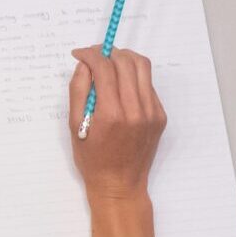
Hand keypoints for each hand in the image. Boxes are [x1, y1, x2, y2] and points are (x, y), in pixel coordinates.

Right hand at [69, 46, 166, 203]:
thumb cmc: (92, 158)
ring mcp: (152, 113)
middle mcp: (137, 110)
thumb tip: (84, 65)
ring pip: (143, 68)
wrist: (120, 184)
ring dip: (124, 59)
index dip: (90, 54)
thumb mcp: (74, 125)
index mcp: (112, 113)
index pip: (104, 68)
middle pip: (127, 62)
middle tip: (93, 56)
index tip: (78, 53)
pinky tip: (120, 86)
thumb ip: (79, 90)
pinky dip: (133, 77)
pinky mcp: (160, 116)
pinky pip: (148, 85)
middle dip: (107, 52)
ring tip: (108, 64)